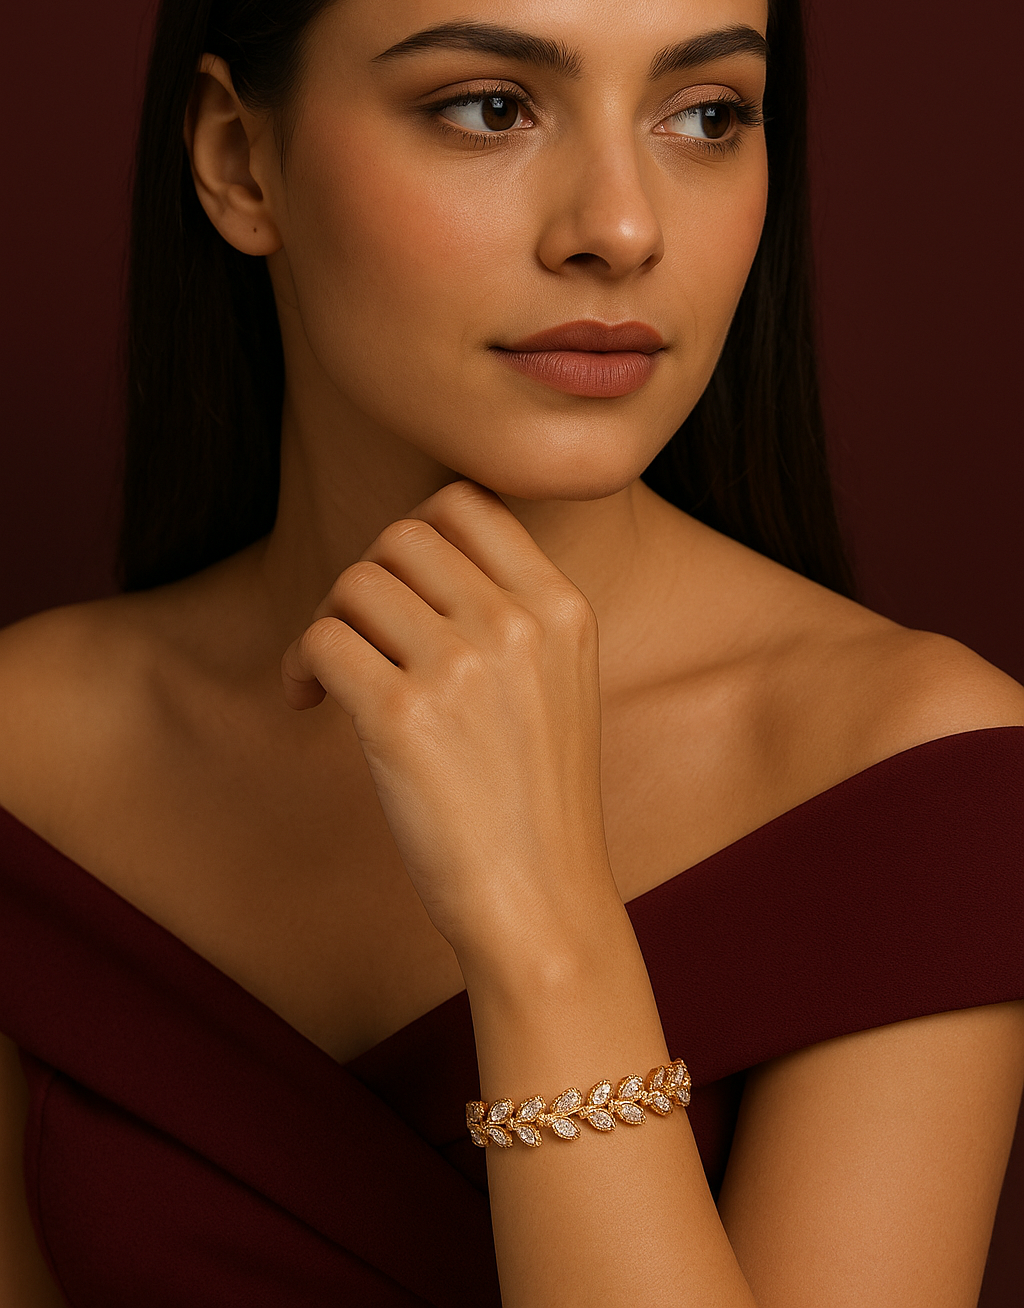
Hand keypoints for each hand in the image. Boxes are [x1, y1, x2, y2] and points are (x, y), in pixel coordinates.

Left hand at [281, 482, 615, 964]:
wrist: (542, 903)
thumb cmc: (538, 800)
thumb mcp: (562, 682)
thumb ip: (513, 613)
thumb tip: (414, 557)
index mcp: (562, 608)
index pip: (469, 503)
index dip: (415, 531)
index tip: (399, 584)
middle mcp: (516, 624)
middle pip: (402, 535)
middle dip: (365, 577)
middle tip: (359, 634)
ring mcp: (460, 667)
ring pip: (355, 582)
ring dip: (327, 620)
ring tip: (331, 676)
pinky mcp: (401, 717)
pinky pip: (321, 640)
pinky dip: (299, 664)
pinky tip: (309, 702)